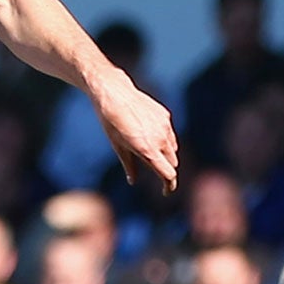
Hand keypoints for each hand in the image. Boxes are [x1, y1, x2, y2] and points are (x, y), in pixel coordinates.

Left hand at [91, 70, 178, 191]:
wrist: (114, 92)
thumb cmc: (110, 122)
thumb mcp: (117, 146)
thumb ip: (129, 165)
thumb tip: (132, 181)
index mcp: (147, 149)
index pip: (168, 174)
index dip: (168, 185)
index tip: (165, 191)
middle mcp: (159, 139)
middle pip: (172, 163)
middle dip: (166, 169)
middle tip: (154, 170)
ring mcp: (164, 126)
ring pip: (173, 149)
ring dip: (166, 155)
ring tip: (148, 150)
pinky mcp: (165, 116)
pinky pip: (169, 134)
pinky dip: (164, 139)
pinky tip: (149, 133)